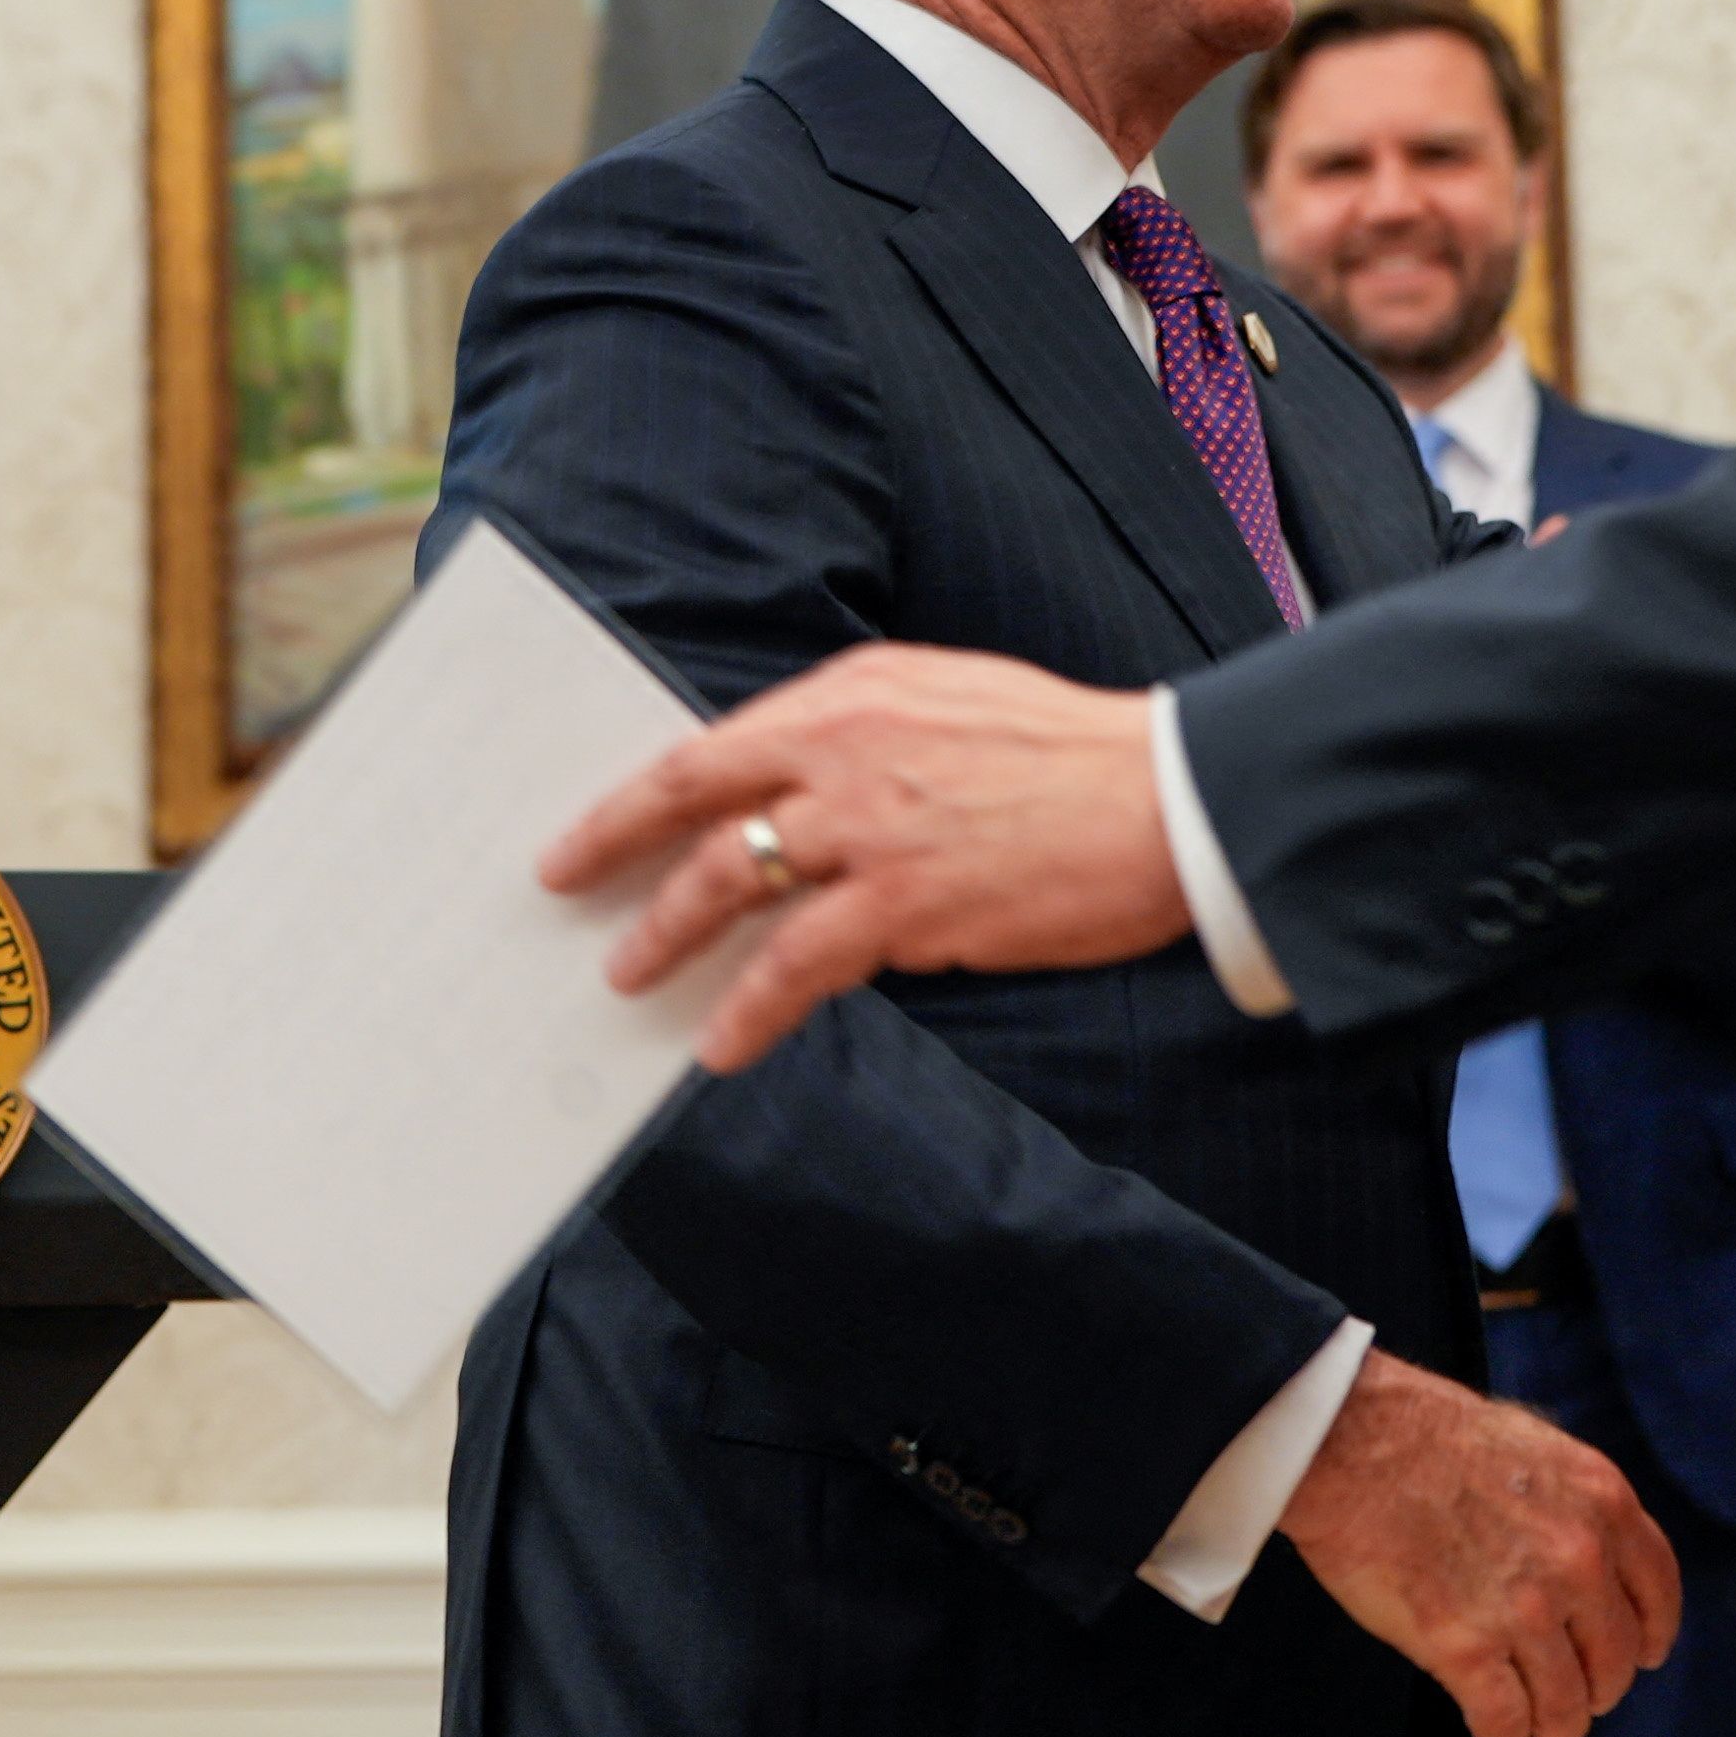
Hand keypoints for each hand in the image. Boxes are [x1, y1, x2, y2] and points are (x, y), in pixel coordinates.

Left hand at [550, 643, 1185, 1069]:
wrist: (1167, 799)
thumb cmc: (1068, 755)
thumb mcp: (949, 702)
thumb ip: (860, 740)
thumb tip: (785, 797)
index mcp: (852, 695)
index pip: (714, 746)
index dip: (636, 794)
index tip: (584, 830)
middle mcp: (843, 749)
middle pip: (695, 803)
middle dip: (617, 853)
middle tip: (568, 892)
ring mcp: (868, 828)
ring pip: (729, 885)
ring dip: (668, 936)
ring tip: (631, 979)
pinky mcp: (905, 904)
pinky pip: (796, 966)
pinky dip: (751, 1008)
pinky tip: (723, 1041)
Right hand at [1280, 1351, 1680, 1736]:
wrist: (1351, 1442)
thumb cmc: (1423, 1435)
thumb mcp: (1533, 1445)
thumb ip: (1573, 1505)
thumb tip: (1584, 1555)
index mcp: (1604, 1505)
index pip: (1658, 1594)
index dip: (1650, 1636)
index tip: (1641, 1656)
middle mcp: (1579, 1562)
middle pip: (1617, 1661)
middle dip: (1597, 1688)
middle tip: (1570, 1694)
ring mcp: (1525, 1610)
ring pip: (1567, 1707)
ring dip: (1553, 1724)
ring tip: (1534, 1725)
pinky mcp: (1466, 1649)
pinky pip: (1506, 1722)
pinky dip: (1501, 1732)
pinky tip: (1488, 1722)